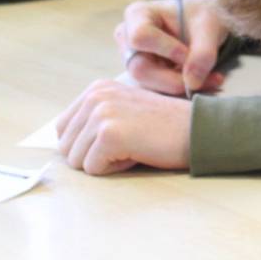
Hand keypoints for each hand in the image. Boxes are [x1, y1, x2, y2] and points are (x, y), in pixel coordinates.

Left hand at [52, 78, 193, 174]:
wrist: (197, 129)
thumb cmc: (164, 127)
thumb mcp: (124, 110)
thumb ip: (94, 119)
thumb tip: (63, 143)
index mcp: (96, 89)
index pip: (63, 129)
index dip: (87, 145)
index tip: (119, 138)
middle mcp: (95, 96)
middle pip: (66, 147)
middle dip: (95, 155)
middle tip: (130, 143)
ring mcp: (101, 114)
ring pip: (77, 161)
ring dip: (106, 163)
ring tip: (134, 147)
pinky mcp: (109, 134)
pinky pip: (93, 169)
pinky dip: (116, 170)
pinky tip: (138, 153)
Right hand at [114, 0, 227, 95]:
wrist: (206, 26)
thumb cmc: (202, 17)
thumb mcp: (209, 27)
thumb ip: (203, 53)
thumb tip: (192, 83)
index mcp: (137, 15)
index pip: (141, 37)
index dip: (167, 50)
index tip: (190, 54)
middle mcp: (128, 40)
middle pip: (141, 69)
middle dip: (175, 79)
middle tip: (210, 78)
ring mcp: (134, 61)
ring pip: (149, 86)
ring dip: (182, 88)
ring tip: (213, 80)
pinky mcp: (145, 78)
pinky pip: (158, 93)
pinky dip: (183, 92)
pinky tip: (204, 85)